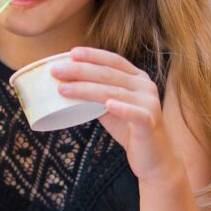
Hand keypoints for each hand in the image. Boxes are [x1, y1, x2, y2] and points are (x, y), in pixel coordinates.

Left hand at [49, 46, 181, 184]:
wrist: (154, 157)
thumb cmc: (128, 128)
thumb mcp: (109, 108)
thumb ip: (95, 95)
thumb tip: (64, 83)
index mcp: (137, 78)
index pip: (114, 60)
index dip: (93, 55)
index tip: (71, 53)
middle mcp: (145, 86)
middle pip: (109, 74)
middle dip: (80, 70)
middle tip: (56, 71)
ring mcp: (149, 103)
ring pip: (114, 93)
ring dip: (86, 89)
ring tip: (63, 89)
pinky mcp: (150, 123)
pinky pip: (135, 113)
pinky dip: (121, 108)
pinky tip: (107, 105)